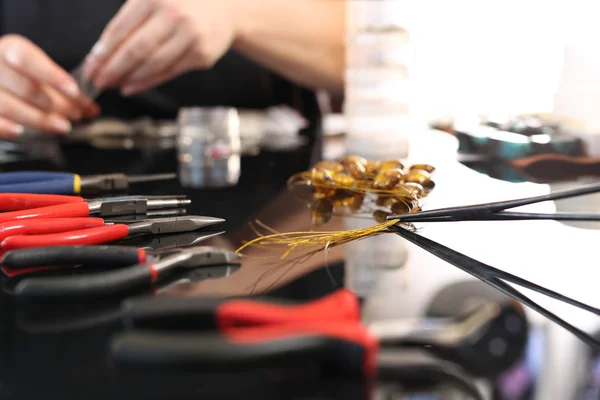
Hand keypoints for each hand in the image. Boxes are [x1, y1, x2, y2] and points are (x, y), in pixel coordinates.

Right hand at [0, 35, 98, 136]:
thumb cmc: (22, 78)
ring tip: (62, 126)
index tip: (74, 92)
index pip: (27, 58)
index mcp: (9, 49)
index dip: (51, 75)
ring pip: (7, 105)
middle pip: (24, 86)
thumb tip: (92, 110)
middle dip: (54, 104)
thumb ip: (67, 92)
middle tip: (75, 114)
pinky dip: (4, 126)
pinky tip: (19, 132)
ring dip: (38, 118)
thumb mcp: (43, 77)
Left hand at [84, 0, 236, 95]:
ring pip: (153, 65)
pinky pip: (170, 72)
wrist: (225, 6)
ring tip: (114, 85)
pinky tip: (133, 86)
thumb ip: (130, 20)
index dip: (103, 51)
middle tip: (98, 81)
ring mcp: (191, 36)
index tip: (90, 66)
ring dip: (129, 78)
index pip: (121, 29)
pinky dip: (148, 82)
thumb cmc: (181, 2)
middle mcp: (174, 15)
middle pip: (135, 50)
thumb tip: (101, 52)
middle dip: (113, 69)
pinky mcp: (202, 55)